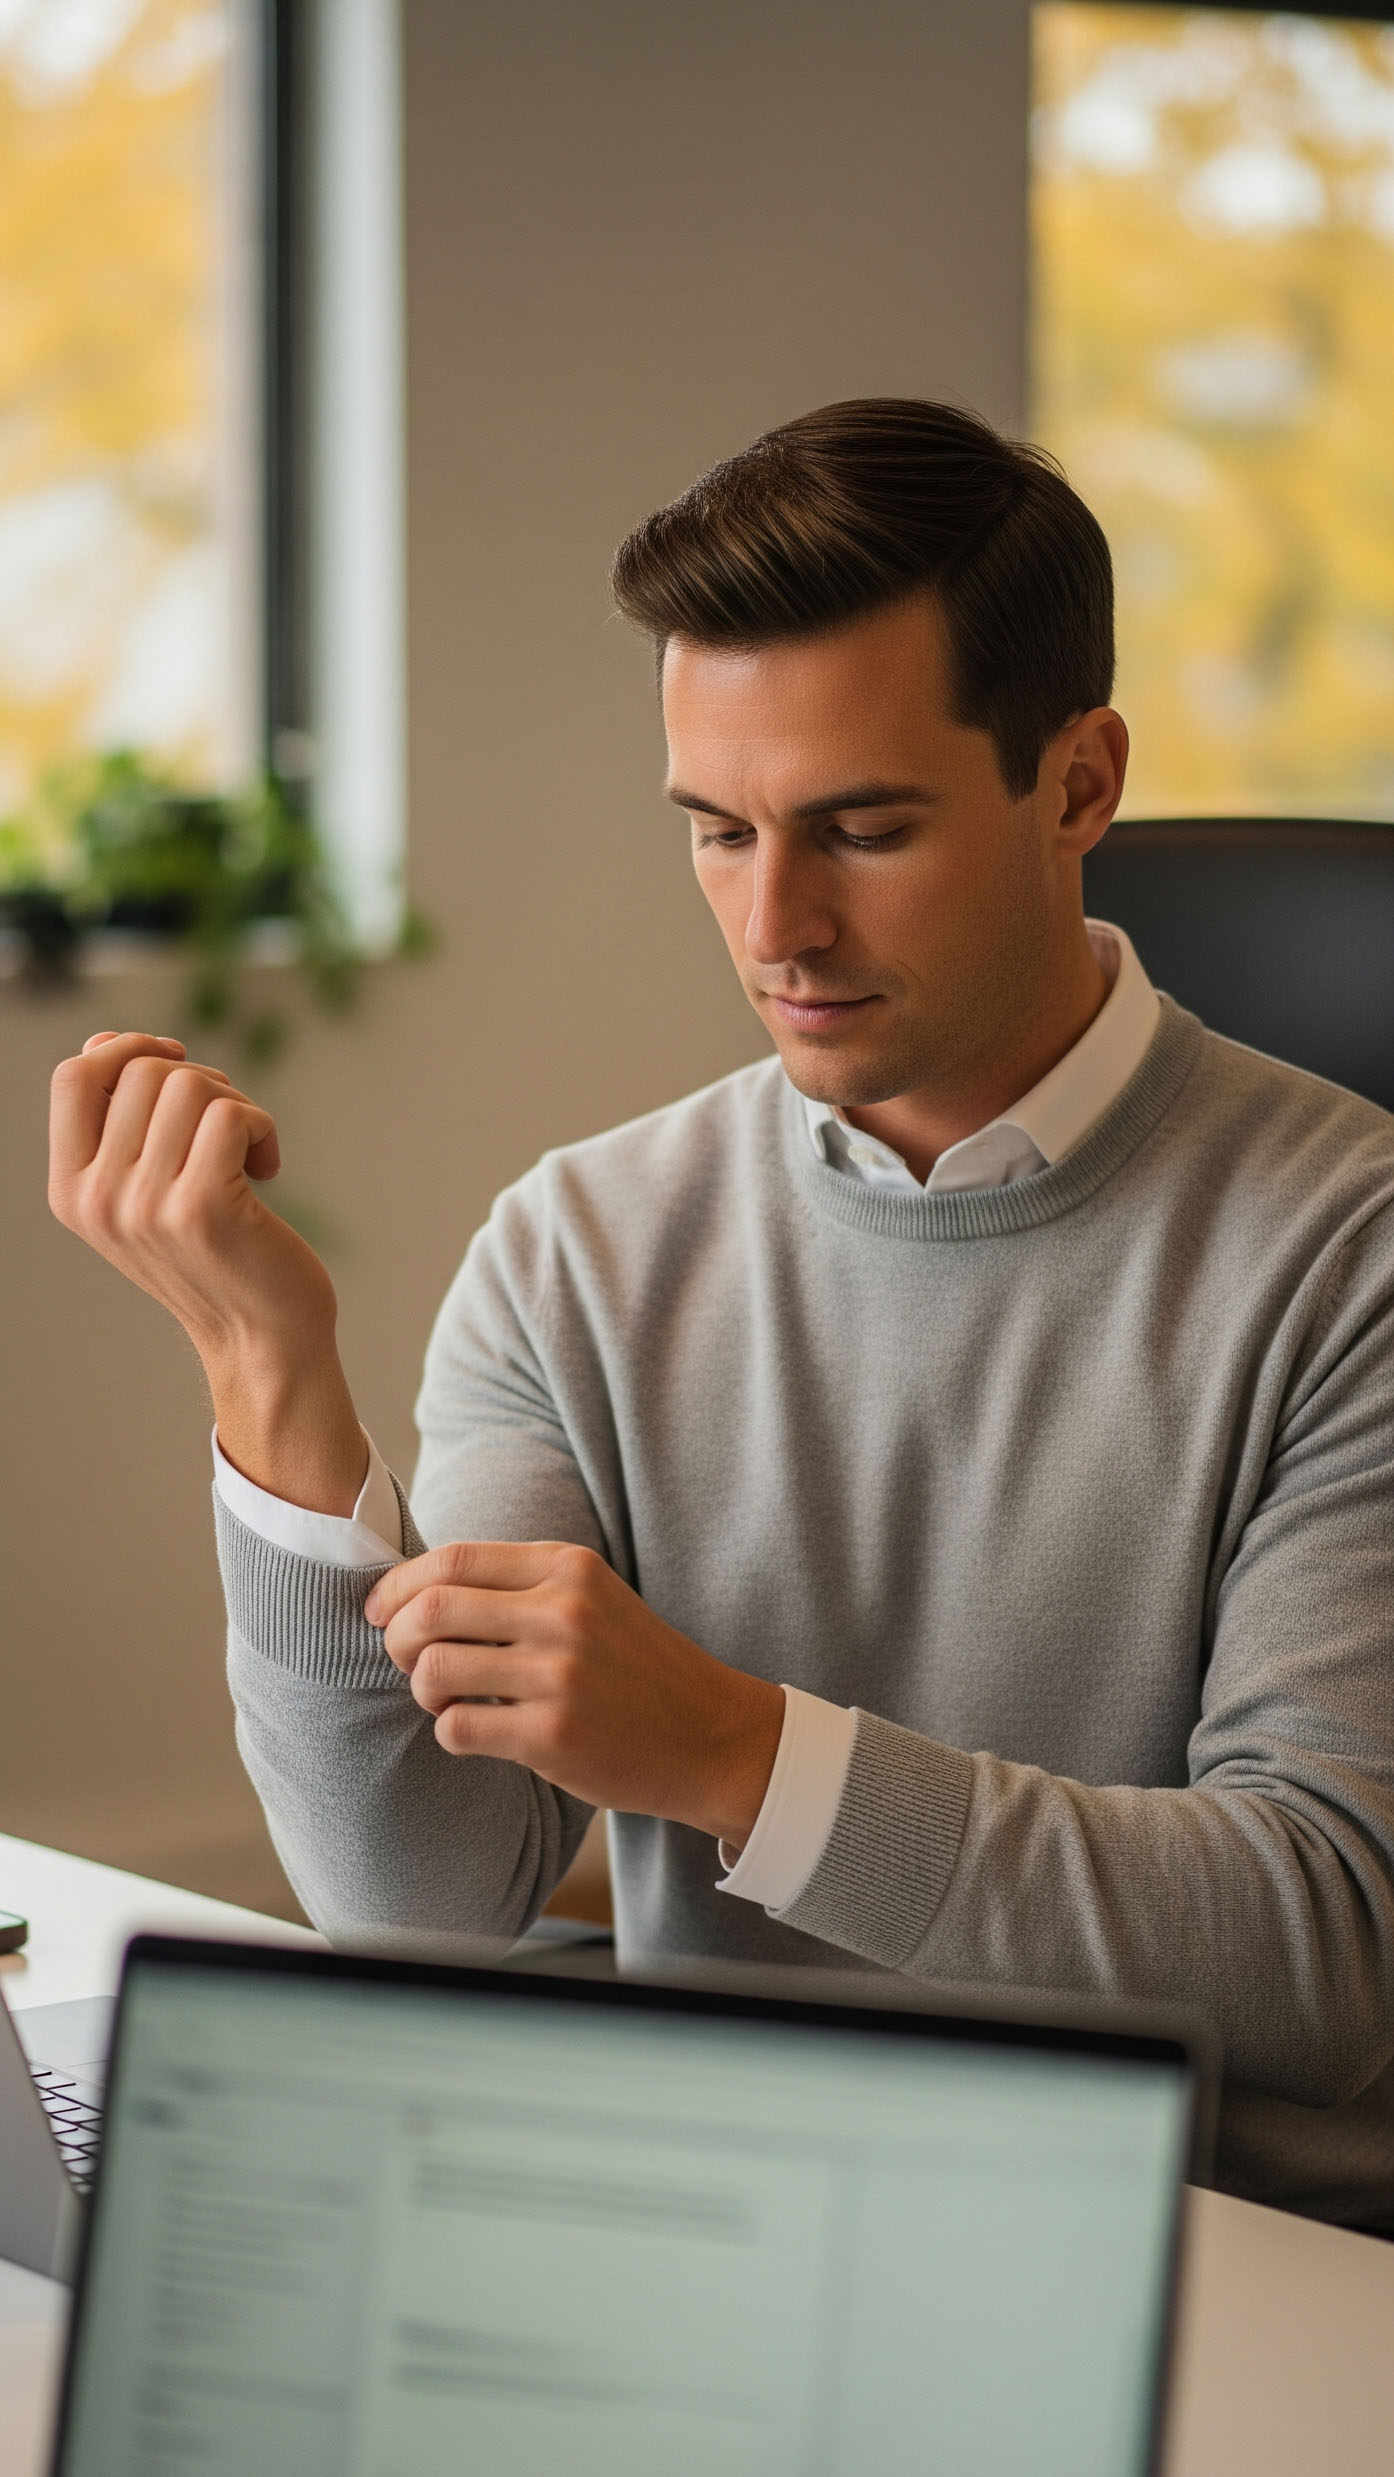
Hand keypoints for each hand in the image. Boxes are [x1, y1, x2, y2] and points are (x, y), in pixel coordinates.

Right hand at [48, 1030, 364, 1511]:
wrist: (260, 1336)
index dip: (128, 1048)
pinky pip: (233, 1114)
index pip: (73, 1075)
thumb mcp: (142, 1192)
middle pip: (142, 1070)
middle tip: (228, 1128)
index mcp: (70, 1191)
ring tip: (247, 1151)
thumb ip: (116, 1123)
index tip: (177, 1064)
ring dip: (236, 1104)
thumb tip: (103, 1040)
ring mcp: (145, 1206)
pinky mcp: (202, 1209)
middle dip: (200, 1079)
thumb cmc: (212, 1254)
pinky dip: (263, 1127)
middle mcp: (98, 1200)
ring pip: (189, 1085)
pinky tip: (268, 1168)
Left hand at [365, 1541, 784, 1847]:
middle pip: (431, 1610)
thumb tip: (416, 1589)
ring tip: (445, 1699)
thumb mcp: (590, 1598)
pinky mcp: (553, 1735)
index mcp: (568, 1568)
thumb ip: (518, 1586)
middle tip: (407, 1660)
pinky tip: (475, 1730)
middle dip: (398, 1638)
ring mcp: (559, 1675)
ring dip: (422, 1690)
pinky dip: (450, 1730)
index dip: (399, 1585)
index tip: (381, 1610)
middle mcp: (563, 1613)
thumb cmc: (636, 1666)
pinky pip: (456, 1728)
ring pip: (434, 1671)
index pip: (453, 1559)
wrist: (709, 1733)